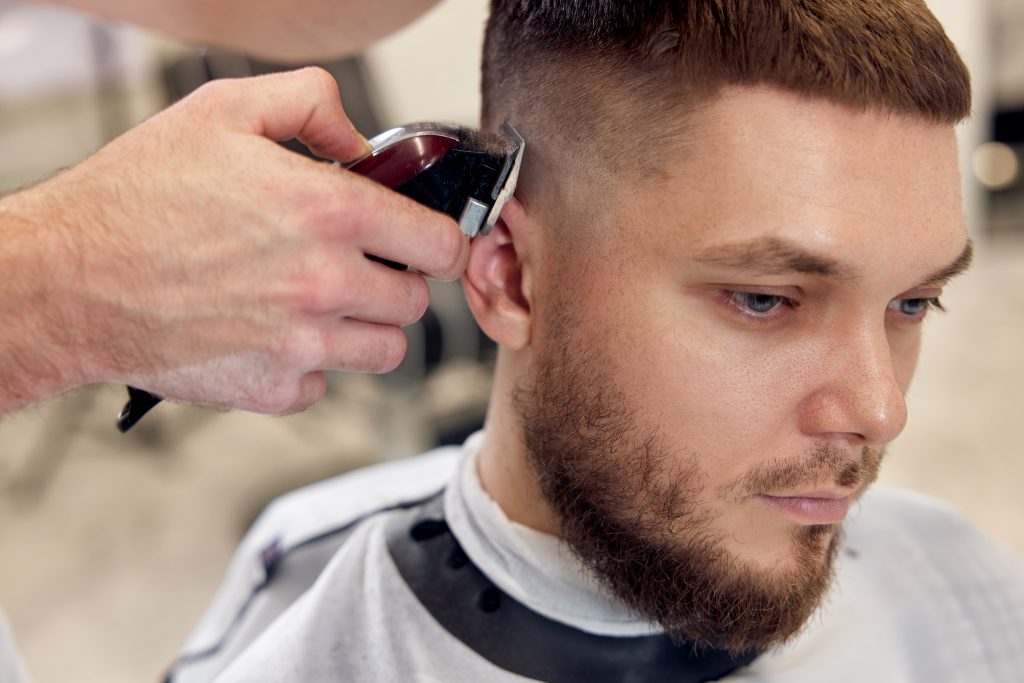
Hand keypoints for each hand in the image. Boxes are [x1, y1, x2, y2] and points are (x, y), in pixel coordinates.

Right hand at [5, 67, 467, 414]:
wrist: (68, 280)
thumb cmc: (137, 198)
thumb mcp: (223, 110)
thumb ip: (310, 104)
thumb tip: (359, 138)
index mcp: (328, 211)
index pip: (442, 243)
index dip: (441, 240)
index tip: (428, 241)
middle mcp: (325, 283)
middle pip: (415, 300)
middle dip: (395, 280)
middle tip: (354, 264)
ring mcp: (302, 343)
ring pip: (387, 350)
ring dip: (365, 327)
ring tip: (318, 301)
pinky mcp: (273, 388)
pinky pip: (327, 384)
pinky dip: (311, 365)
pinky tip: (273, 333)